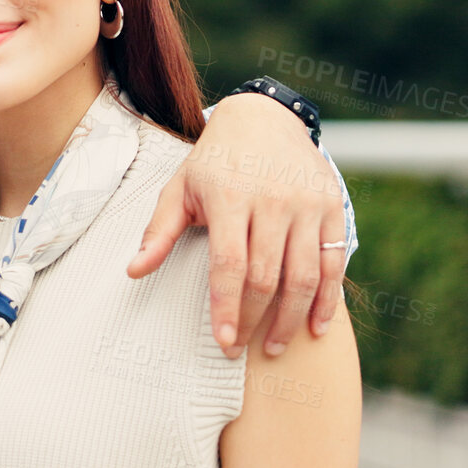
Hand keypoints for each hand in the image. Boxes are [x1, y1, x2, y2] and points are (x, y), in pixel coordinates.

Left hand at [127, 93, 346, 357]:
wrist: (263, 119)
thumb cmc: (214, 161)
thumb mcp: (180, 188)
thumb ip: (159, 231)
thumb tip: (134, 271)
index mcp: (229, 196)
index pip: (229, 264)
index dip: (226, 309)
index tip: (224, 343)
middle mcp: (272, 199)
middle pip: (267, 276)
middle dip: (254, 321)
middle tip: (242, 348)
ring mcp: (306, 203)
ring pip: (303, 276)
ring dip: (291, 319)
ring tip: (275, 347)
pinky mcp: (332, 206)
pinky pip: (334, 262)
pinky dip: (326, 300)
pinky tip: (315, 326)